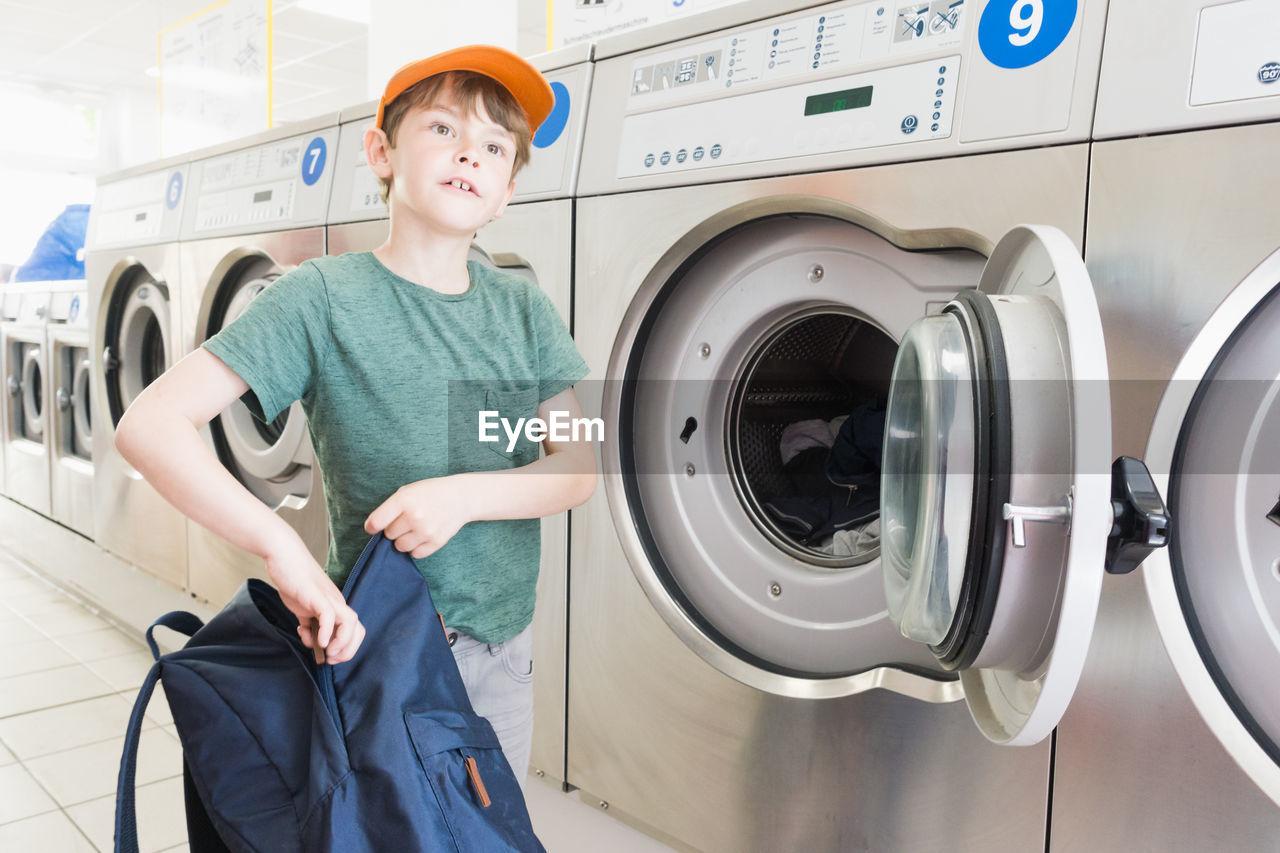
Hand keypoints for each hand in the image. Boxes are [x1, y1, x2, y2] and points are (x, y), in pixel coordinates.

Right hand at [263, 535, 364, 663]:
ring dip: (342, 643)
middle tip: (331, 660)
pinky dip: (328, 632)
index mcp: (335, 606)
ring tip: (327, 653)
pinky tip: (318, 642)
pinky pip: (329, 615)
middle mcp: (336, 603)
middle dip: (348, 650)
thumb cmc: (293, 581)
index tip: (330, 658)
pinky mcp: (315, 595)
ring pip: (350, 622)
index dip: (347, 647)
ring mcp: (327, 598)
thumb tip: (313, 642)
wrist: (283, 556)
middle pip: (358, 629)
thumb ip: (309, 623)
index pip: (354, 629)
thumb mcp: (302, 607)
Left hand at [364, 476, 471, 558]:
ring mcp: (426, 531)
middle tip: (406, 520)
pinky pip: (416, 554)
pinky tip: (423, 535)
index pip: (376, 522)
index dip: (372, 527)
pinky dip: (417, 547)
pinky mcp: (436, 542)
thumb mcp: (408, 491)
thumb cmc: (430, 493)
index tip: (373, 527)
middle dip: (394, 529)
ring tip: (415, 528)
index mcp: (404, 500)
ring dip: (404, 540)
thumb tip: (375, 529)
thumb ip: (391, 508)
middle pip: (389, 535)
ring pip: (400, 546)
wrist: (461, 497)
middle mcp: (414, 516)